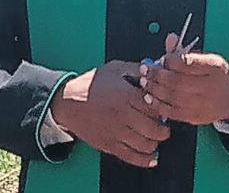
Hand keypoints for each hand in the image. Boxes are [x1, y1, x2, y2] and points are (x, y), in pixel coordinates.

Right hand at [51, 61, 169, 168]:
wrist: (65, 102)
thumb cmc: (89, 85)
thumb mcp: (113, 70)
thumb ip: (136, 70)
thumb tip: (157, 70)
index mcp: (126, 95)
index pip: (157, 108)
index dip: (163, 110)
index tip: (161, 109)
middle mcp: (123, 115)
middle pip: (155, 129)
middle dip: (162, 129)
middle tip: (161, 126)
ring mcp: (116, 132)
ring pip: (147, 145)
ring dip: (154, 142)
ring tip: (152, 136)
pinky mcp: (109, 145)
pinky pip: (133, 157)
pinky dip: (146, 159)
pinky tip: (151, 156)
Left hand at [141, 33, 228, 126]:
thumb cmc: (215, 76)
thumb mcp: (206, 60)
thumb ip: (185, 51)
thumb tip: (170, 38)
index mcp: (213, 68)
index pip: (187, 63)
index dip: (170, 60)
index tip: (162, 58)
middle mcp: (210, 87)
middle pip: (177, 81)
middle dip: (156, 75)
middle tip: (145, 70)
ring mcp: (203, 104)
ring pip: (173, 97)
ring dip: (154, 88)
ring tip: (144, 81)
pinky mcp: (195, 117)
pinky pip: (173, 112)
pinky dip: (158, 104)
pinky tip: (149, 97)